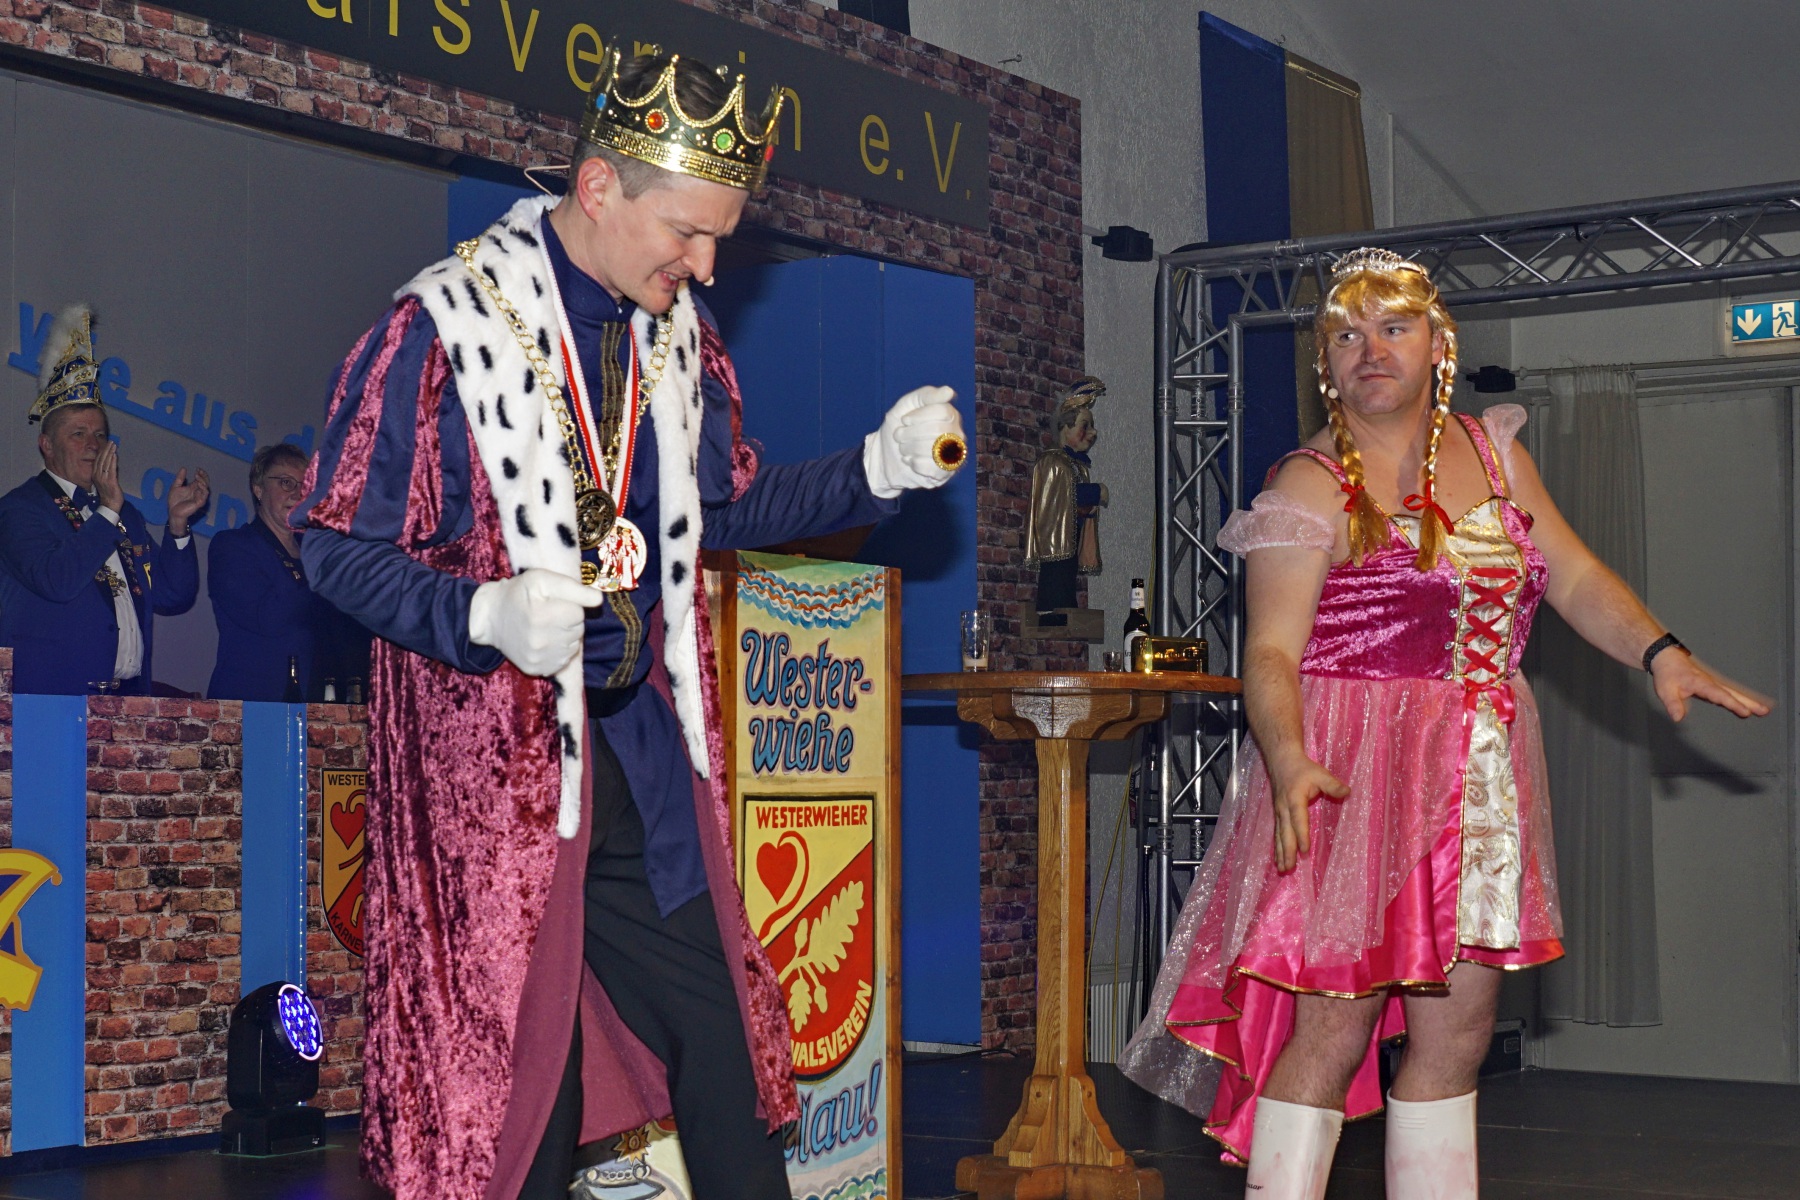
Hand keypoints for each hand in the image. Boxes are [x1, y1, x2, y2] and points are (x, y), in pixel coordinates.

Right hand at [93, 440, 123, 512]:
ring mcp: (103, 478)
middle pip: (101, 460)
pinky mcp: (110, 482)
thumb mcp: (105, 480)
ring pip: (106, 463)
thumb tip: (111, 462)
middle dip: (106, 450)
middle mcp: (97, 475)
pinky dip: (113, 461)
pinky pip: (111, 469)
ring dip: (110, 453)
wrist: (110, 504)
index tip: (106, 444)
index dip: (101, 452)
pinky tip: (115, 455)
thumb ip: (106, 472)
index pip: (97, 460)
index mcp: (95, 475)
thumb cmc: (108, 493)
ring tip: (113, 445)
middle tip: (111, 441)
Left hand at [165, 467, 210, 534]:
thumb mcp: (175, 486)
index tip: (198, 469)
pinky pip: (204, 494)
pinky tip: (199, 484)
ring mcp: (199, 497)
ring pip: (206, 487)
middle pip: (205, 482)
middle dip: (203, 476)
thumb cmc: (174, 501)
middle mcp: (197, 492)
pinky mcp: (200, 502)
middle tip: (199, 471)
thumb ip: (180, 478)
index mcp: (193, 488)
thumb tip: (184, 468)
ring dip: (203, 481)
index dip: (201, 474)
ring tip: (197, 476)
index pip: (200, 479)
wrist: (173, 511)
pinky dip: (203, 488)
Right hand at [467, 568, 603, 676]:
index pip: (579, 613)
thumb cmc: (518, 593)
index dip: (569, 604)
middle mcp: (542, 641)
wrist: (490, 617)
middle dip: (568, 620)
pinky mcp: (537, 669)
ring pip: (573, 646)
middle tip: (548, 613)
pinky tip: (544, 641)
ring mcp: (539, 659)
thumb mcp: (541, 579)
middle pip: (578, 630)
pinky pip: (563, 660)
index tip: (553, 602)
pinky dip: (558, 651)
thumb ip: (573, 587)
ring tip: (545, 626)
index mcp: (543, 616)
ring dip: (565, 636)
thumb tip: (598, 600)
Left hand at [862, 385, 963, 498]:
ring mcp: (953, 455)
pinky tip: (911, 461)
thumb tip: (949, 392)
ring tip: (903, 449)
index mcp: (950, 415)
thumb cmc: (899, 427)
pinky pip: (932, 468)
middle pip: (939, 430)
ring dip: (910, 448)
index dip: (920, 416)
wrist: (884, 456)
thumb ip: (927, 395)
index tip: (904, 420)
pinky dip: (915, 463)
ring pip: (935, 449)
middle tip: (899, 436)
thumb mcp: (907, 405)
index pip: (943, 411)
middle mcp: (956, 434)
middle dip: (912, 433)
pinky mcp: (944, 474)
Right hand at [1267, 751, 1348, 873]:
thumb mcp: (1320, 773)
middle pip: (1285, 833)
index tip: (1305, 850)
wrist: (1281, 760)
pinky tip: (1278, 858)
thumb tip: (1348, 793)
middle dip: (1287, 851)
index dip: (1302, 835)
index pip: (1298, 820)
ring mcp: (1278, 812)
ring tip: (1282, 869)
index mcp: (1294, 799)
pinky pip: (1277, 833)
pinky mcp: (1277, 814)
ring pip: (1279, 836)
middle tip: (1289, 868)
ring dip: (1280, 853)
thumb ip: (1333, 785)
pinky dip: (1277, 847)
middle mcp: (1284, 809)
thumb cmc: (1302, 768)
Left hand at [1650, 650, 1771, 720]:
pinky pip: (1729, 692)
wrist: (1667, 659)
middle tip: (1763, 711)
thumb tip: (1677, 718)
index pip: (1720, 695)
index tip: (1745, 712)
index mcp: (1701, 684)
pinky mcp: (1712, 685)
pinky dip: (1740, 698)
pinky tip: (1749, 705)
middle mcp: (1710, 683)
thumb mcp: (1665, 691)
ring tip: (1763, 710)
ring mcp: (1713, 683)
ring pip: (1734, 692)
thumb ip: (1673, 704)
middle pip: (1733, 694)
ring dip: (1749, 701)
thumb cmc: (1667, 674)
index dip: (1733, 704)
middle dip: (1749, 703)